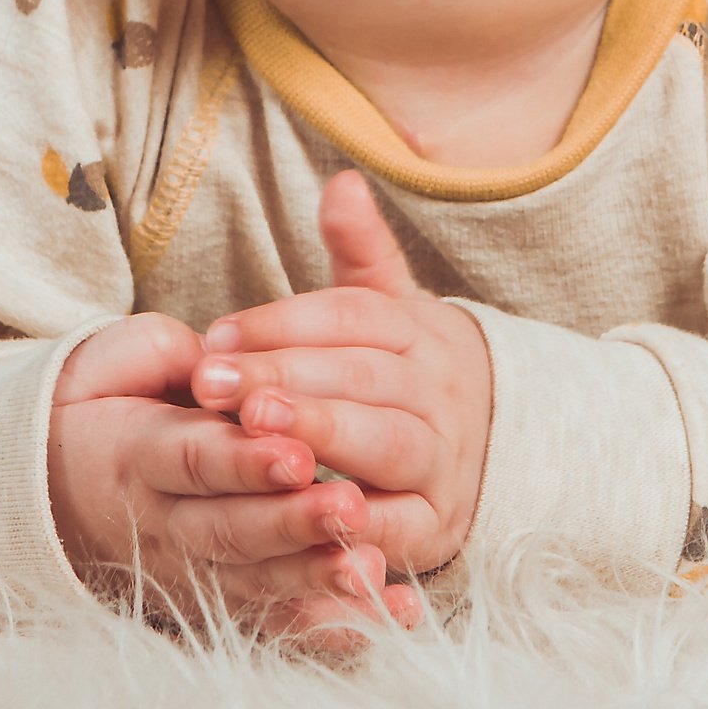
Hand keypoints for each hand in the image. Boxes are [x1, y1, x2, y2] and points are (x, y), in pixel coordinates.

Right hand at [45, 311, 418, 635]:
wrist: (52, 481)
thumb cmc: (107, 401)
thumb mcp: (120, 364)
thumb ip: (168, 357)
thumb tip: (216, 358)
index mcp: (139, 455)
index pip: (194, 460)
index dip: (244, 462)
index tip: (298, 454)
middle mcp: (164, 522)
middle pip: (230, 530)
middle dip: (292, 524)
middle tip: (350, 509)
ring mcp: (192, 567)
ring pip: (256, 579)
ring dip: (315, 578)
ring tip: (371, 568)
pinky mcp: (218, 597)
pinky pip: (277, 617)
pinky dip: (332, 623)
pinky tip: (389, 616)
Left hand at [190, 173, 492, 577]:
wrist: (492, 452)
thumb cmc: (407, 374)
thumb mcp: (392, 310)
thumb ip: (361, 252)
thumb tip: (342, 182)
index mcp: (423, 332)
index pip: (353, 316)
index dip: (284, 323)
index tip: (217, 335)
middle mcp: (441, 392)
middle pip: (364, 376)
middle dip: (286, 377)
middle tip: (215, 383)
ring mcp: (444, 460)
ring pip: (385, 443)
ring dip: (321, 436)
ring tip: (255, 429)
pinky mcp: (438, 526)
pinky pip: (399, 526)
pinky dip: (354, 526)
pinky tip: (299, 514)